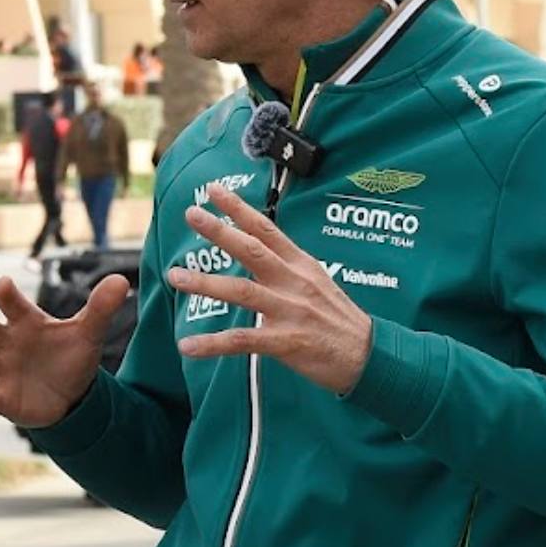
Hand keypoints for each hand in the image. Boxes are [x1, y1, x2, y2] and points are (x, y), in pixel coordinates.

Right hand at [0, 273, 131, 426]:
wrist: (71, 396)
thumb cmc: (71, 356)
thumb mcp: (88, 333)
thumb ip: (100, 308)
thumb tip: (121, 281)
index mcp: (26, 321)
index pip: (10, 300)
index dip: (4, 292)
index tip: (3, 285)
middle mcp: (7, 341)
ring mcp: (0, 368)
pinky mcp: (0, 396)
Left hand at [166, 183, 373, 394]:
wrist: (370, 355)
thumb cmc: (339, 320)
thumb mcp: (318, 282)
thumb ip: (287, 268)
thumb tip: (260, 254)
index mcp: (301, 265)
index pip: (266, 229)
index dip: (238, 208)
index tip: (213, 190)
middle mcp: (294, 282)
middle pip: (252, 250)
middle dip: (219, 231)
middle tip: (191, 214)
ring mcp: (291, 311)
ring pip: (241, 292)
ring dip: (206, 284)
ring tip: (175, 277)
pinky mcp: (287, 342)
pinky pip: (243, 340)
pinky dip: (213, 344)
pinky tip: (187, 346)